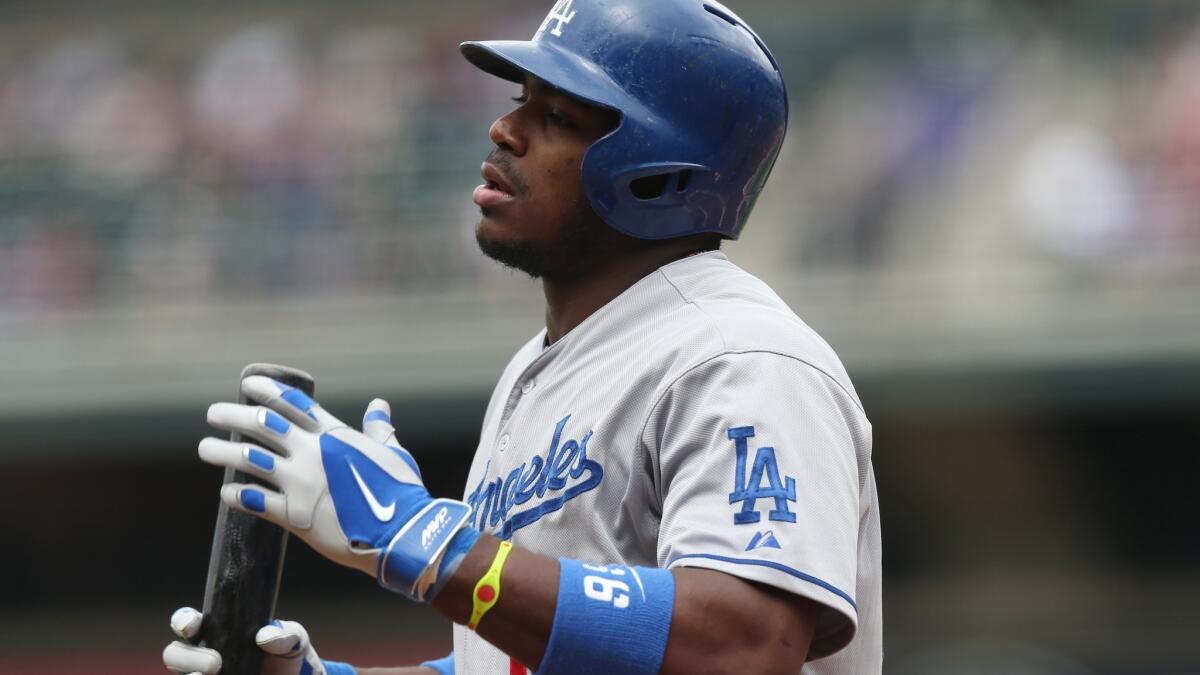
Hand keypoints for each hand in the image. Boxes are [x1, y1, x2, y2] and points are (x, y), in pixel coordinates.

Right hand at [162, 607, 324, 674]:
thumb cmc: (286, 653)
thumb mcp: (293, 639)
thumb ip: (285, 635)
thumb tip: (266, 637)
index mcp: (217, 629)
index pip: (188, 621)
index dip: (183, 620)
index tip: (191, 625)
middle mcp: (203, 654)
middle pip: (174, 653)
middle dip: (188, 657)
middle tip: (214, 664)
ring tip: (212, 674)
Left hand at [199, 376, 471, 600]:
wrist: (401, 533)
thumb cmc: (402, 491)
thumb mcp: (394, 452)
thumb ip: (380, 428)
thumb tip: (379, 405)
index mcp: (336, 435)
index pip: (293, 404)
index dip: (267, 391)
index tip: (247, 384)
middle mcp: (312, 453)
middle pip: (263, 425)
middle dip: (234, 415)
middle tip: (213, 412)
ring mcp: (301, 483)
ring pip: (250, 460)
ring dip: (224, 452)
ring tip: (204, 447)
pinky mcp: (295, 515)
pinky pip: (257, 502)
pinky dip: (238, 496)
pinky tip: (225, 493)